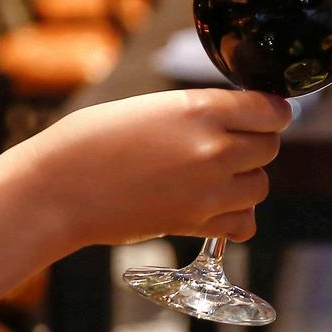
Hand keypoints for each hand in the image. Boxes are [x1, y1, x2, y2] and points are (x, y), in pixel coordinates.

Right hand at [26, 89, 292, 246]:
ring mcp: (209, 191)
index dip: (270, 112)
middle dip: (254, 145)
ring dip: (244, 180)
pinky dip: (235, 217)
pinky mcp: (196, 224)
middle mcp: (213, 149)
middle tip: (224, 145)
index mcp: (201, 108)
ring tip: (211, 176)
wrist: (57, 189)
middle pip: (270, 147)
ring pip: (260, 186)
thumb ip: (202, 113)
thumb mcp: (152, 107)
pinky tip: (212, 206)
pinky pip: (244, 223)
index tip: (261, 115)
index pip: (273, 110)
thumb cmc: (92, 141)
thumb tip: (239, 122)